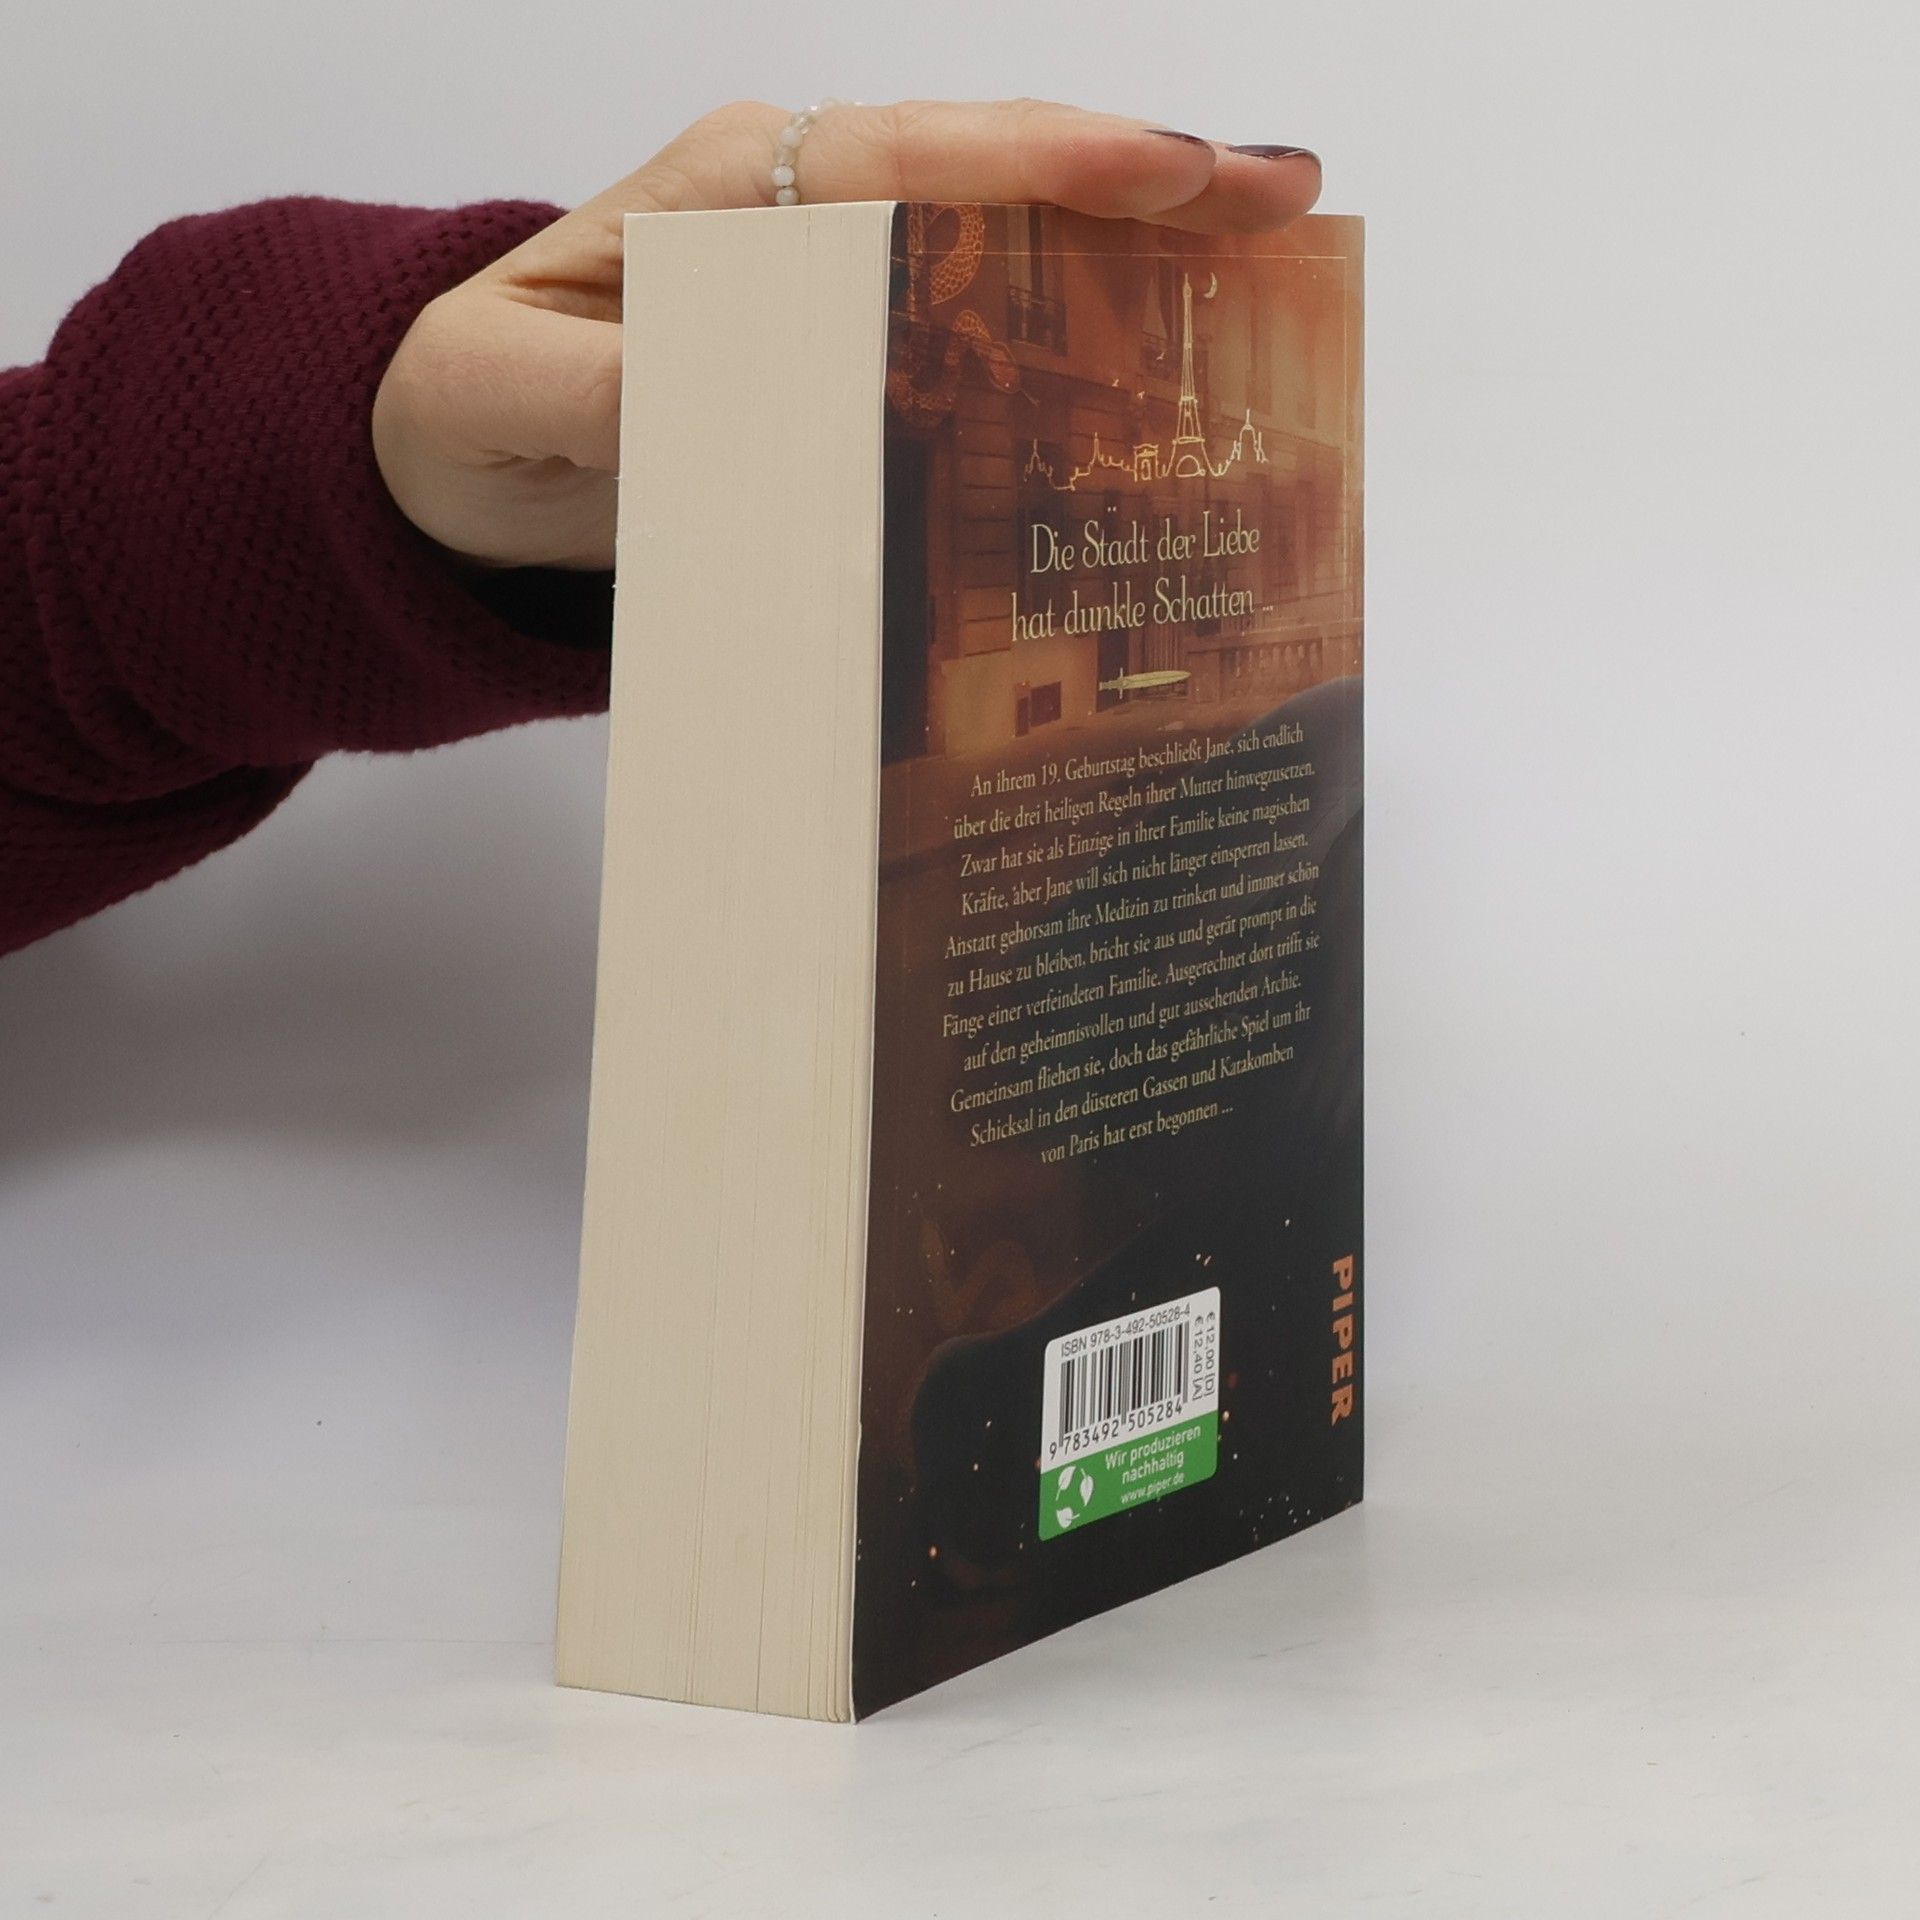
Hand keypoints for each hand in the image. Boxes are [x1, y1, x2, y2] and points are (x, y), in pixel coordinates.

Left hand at [372, 99, 1321, 572]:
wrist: (452, 462)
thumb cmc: (469, 415)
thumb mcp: (497, 401)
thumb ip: (594, 396)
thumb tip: (714, 403)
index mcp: (730, 197)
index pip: (908, 161)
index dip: (1045, 166)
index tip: (1171, 171)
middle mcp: (800, 220)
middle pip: (992, 182)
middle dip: (1141, 186)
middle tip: (1285, 200)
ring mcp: (837, 285)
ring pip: (1006, 247)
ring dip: (1137, 257)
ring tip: (1266, 267)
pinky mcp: (851, 359)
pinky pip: (980, 329)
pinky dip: (1075, 335)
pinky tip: (1157, 363)